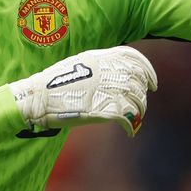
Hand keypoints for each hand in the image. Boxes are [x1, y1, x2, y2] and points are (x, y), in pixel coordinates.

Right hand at [9, 46, 157, 136]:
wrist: (38, 98)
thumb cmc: (52, 85)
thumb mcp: (77, 65)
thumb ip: (97, 68)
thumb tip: (113, 74)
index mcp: (101, 58)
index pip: (134, 58)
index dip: (148, 70)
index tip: (153, 82)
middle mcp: (108, 71)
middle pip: (139, 80)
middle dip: (143, 92)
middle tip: (141, 103)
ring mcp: (108, 89)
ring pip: (138, 100)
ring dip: (139, 110)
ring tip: (133, 118)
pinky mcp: (106, 109)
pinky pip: (130, 117)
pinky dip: (132, 126)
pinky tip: (129, 132)